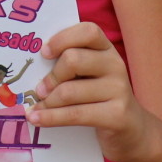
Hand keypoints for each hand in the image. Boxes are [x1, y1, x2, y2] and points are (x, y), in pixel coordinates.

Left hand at [27, 21, 150, 161]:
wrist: (133, 130)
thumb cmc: (98, 96)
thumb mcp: (87, 75)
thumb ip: (67, 64)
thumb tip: (29, 63)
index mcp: (105, 49)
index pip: (87, 31)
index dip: (62, 39)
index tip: (44, 53)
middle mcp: (115, 65)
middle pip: (73, 60)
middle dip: (51, 77)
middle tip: (39, 89)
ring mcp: (119, 90)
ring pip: (69, 91)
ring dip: (47, 102)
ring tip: (36, 107)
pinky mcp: (118, 115)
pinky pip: (75, 114)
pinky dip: (51, 117)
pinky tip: (36, 119)